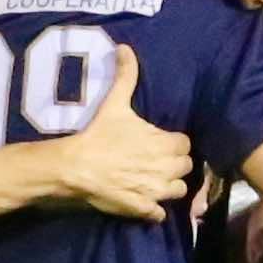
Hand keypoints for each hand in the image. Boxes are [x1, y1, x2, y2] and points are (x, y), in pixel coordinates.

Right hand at [50, 86, 192, 218]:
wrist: (77, 167)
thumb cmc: (99, 134)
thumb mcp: (115, 102)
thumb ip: (126, 76)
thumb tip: (125, 48)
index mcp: (167, 144)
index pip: (185, 144)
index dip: (174, 143)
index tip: (161, 143)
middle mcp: (168, 169)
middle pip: (185, 167)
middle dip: (174, 164)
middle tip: (157, 161)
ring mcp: (157, 192)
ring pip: (178, 191)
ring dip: (168, 186)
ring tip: (153, 180)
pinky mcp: (144, 209)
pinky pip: (160, 214)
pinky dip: (155, 210)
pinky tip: (144, 201)